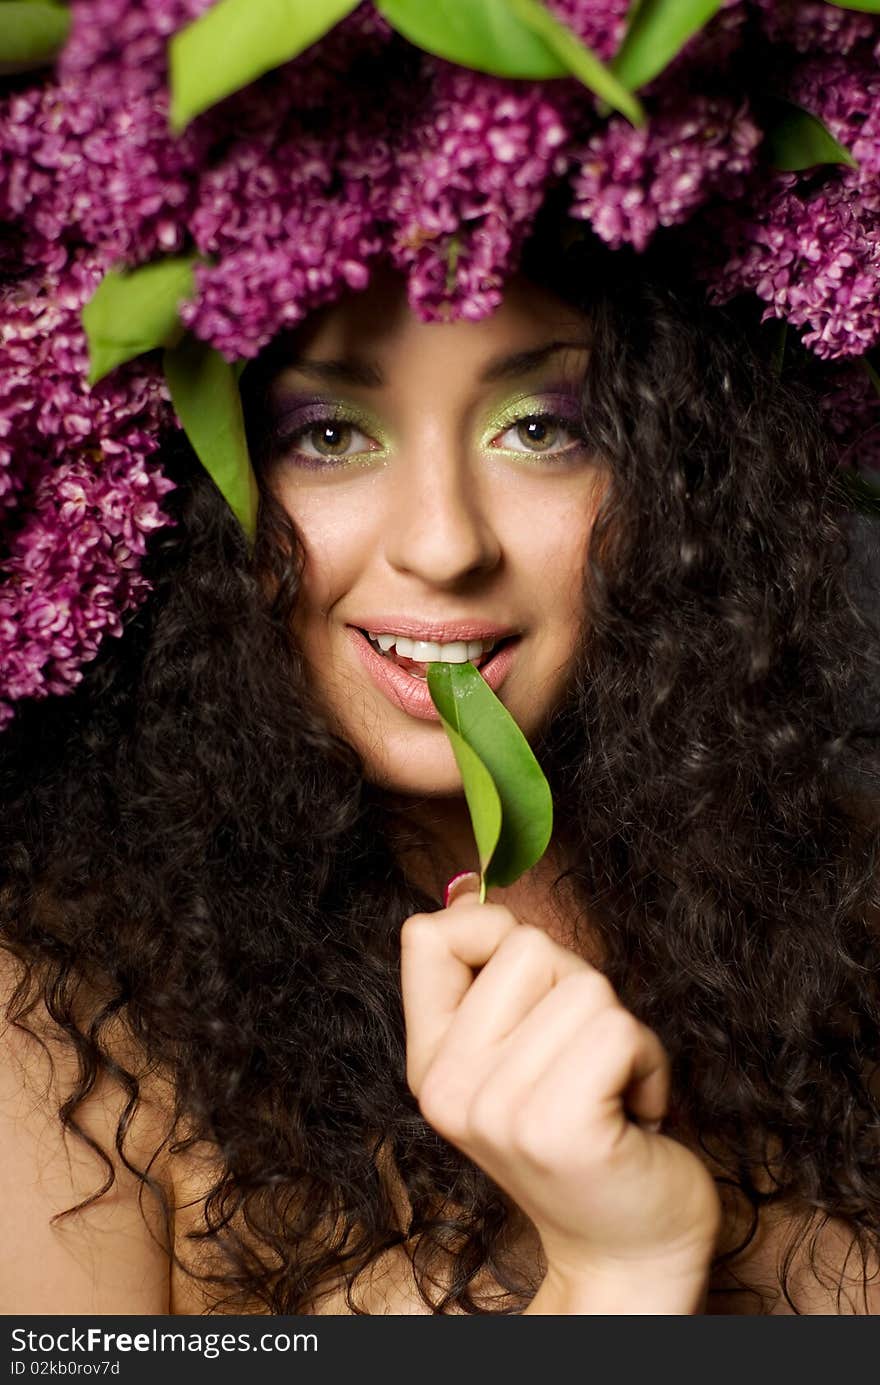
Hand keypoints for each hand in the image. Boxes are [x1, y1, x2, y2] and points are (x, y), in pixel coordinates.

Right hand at [400, 875, 720, 1307]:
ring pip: (585, 986)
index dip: (493, 934)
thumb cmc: (587, 1133)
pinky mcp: (557, 1127)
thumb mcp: (517, 1055)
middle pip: (528, 946)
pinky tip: (635, 1113)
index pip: (427, 935)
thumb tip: (467, 892)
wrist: (625, 1252)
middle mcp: (449, 1087)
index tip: (534, 993)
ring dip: (624, 1033)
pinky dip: (649, 1063)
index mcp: (430, 1064)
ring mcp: (498, 1111)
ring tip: (612, 1092)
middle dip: (579, 990)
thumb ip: (491, 980)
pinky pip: (620, 1029)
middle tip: (584, 1063)